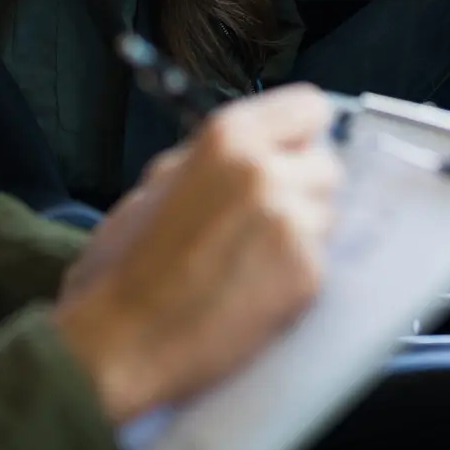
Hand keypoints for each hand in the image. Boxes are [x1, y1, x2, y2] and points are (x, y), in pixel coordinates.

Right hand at [54, 86, 342, 423]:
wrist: (121, 341)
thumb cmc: (125, 268)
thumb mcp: (157, 182)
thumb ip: (212, 156)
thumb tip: (253, 147)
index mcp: (228, 138)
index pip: (310, 108)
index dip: (300, 135)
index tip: (294, 151)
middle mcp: (266, 173)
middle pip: (327, 164)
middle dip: (303, 187)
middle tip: (266, 216)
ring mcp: (292, 225)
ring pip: (328, 215)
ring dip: (303, 233)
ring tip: (253, 258)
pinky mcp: (306, 276)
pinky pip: (322, 262)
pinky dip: (296, 275)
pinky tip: (254, 288)